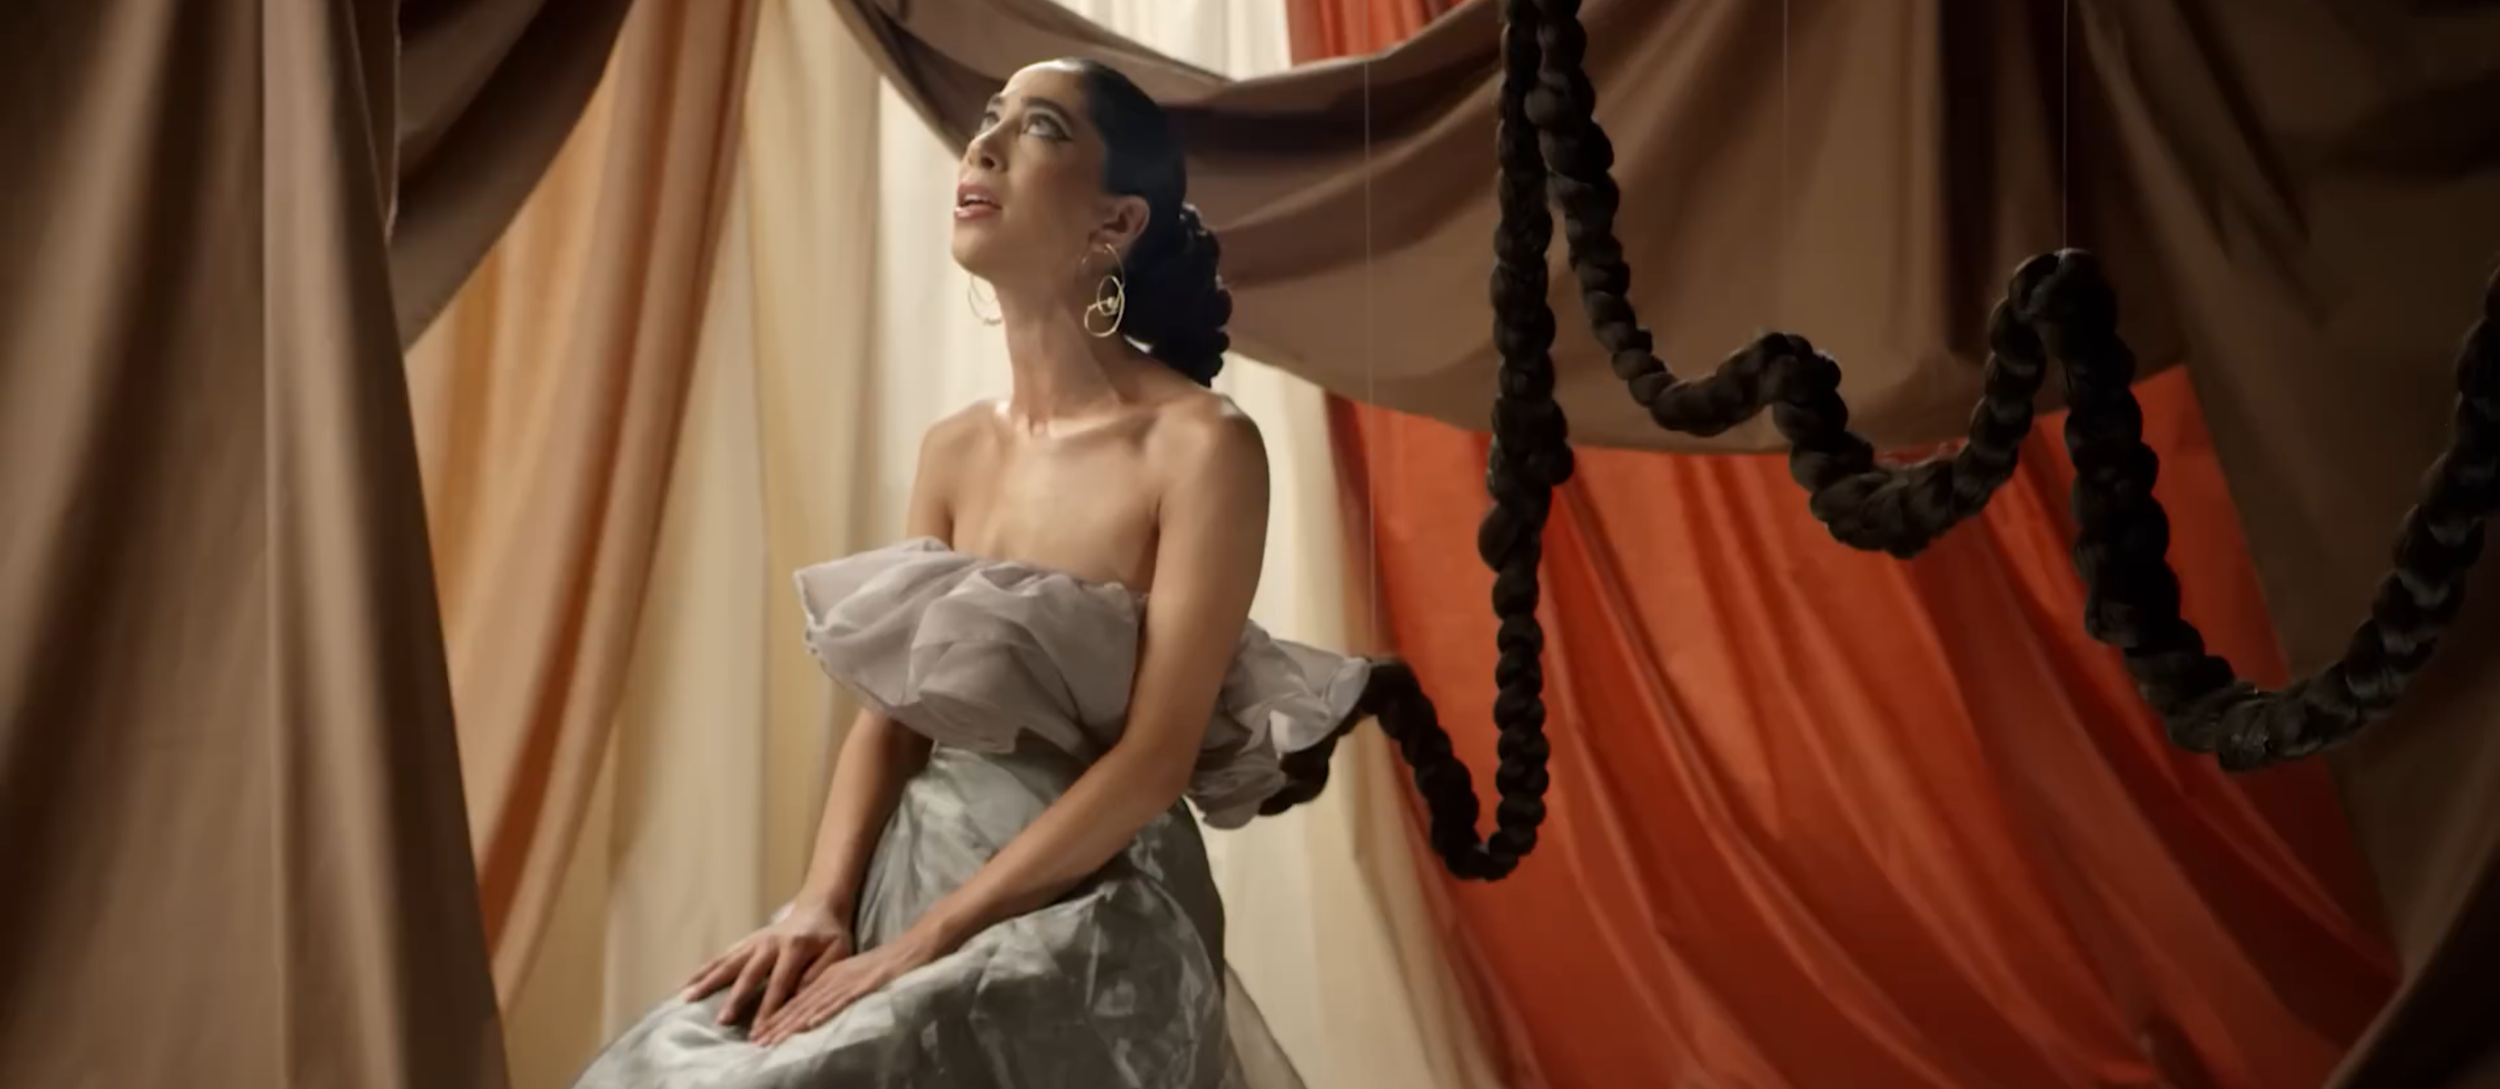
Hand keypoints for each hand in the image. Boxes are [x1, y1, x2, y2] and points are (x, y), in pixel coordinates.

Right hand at [680, 902, 854, 1031]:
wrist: (819, 907)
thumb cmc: (831, 936)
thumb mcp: (838, 952)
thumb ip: (820, 972)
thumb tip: (797, 996)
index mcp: (795, 948)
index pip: (779, 984)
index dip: (768, 1009)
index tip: (758, 1031)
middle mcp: (770, 943)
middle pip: (748, 974)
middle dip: (735, 999)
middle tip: (721, 1021)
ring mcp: (754, 941)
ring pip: (727, 963)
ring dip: (708, 982)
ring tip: (687, 999)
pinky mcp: (745, 942)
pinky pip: (721, 957)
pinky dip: (703, 970)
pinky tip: (686, 984)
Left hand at [750, 926, 950, 1046]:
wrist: (914, 947)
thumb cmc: (888, 965)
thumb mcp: (854, 977)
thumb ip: (835, 992)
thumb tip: (814, 1014)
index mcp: (829, 975)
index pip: (797, 999)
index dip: (777, 1019)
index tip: (758, 1035)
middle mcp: (833, 978)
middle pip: (799, 1004)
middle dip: (776, 1025)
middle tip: (756, 1042)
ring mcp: (848, 982)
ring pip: (814, 1005)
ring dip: (791, 1024)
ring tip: (772, 1040)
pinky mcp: (865, 985)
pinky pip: (842, 1000)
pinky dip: (825, 1012)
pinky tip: (809, 1024)